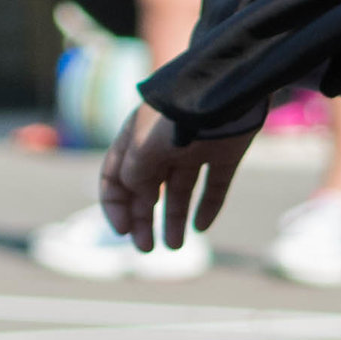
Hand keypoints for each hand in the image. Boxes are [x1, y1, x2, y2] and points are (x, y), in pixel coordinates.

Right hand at [100, 101, 253, 250]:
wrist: (226, 90)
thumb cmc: (176, 118)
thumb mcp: (143, 149)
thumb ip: (134, 177)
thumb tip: (140, 198)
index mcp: (137, 140)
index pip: (115, 176)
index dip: (115, 205)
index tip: (123, 230)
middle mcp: (164, 146)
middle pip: (147, 189)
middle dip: (143, 219)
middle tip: (146, 249)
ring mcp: (196, 149)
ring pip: (181, 191)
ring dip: (174, 219)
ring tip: (175, 247)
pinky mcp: (226, 153)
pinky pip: (215, 185)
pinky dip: (209, 206)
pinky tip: (202, 227)